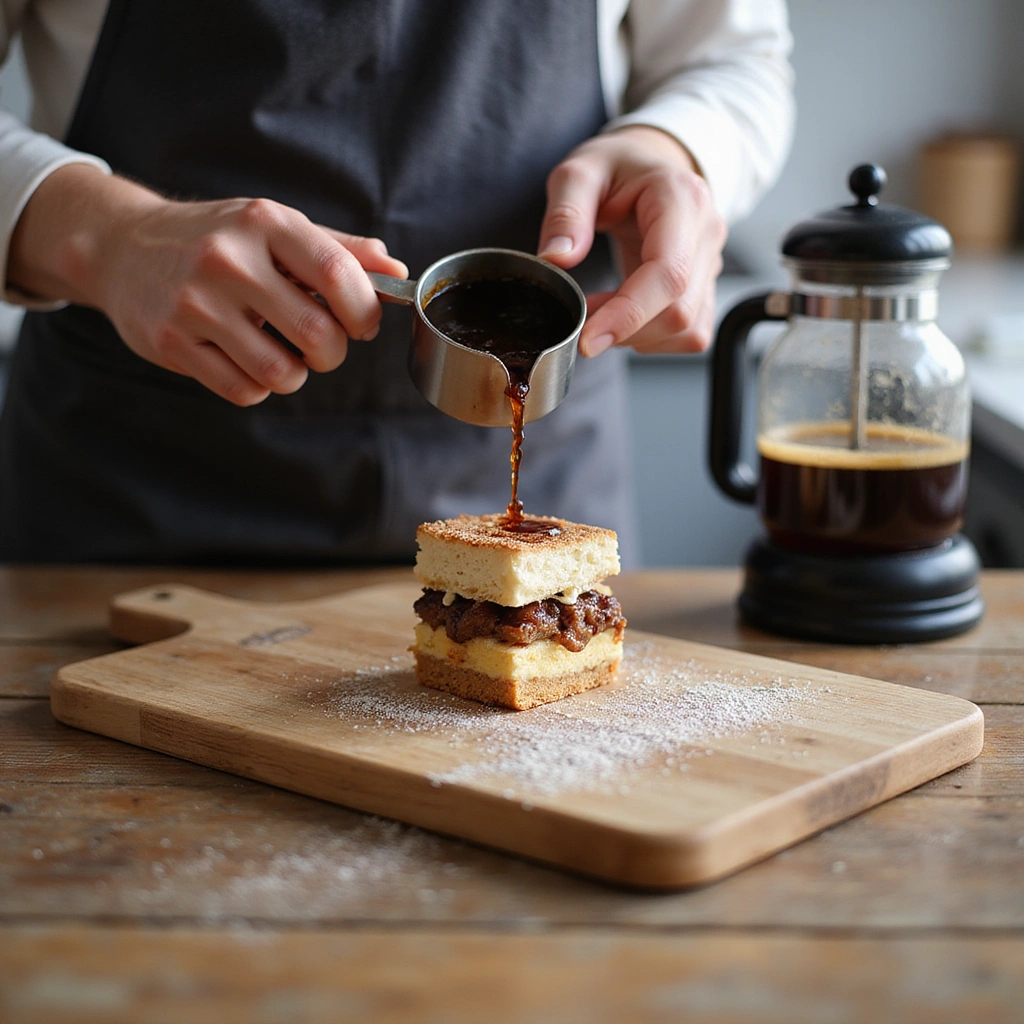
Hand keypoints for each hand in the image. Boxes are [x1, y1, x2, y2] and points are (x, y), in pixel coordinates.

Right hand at [7, 165, 406, 404]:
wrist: (121, 246)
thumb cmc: (217, 240)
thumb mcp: (275, 229)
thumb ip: (339, 250)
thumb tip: (397, 273)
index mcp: (264, 223)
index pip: (338, 275)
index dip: (365, 311)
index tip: (362, 323)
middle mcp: (228, 259)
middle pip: (317, 335)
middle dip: (333, 353)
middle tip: (322, 346)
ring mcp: (195, 303)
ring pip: (282, 373)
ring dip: (295, 375)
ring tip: (281, 354)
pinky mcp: (171, 342)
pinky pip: (243, 390)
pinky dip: (256, 386)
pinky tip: (245, 361)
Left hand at [538, 125, 725, 356]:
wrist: (649, 161)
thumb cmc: (616, 166)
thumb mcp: (579, 172)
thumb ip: (566, 212)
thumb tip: (557, 258)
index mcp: (681, 199)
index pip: (668, 274)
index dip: (629, 315)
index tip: (588, 339)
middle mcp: (706, 232)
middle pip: (679, 310)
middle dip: (626, 329)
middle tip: (582, 318)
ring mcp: (711, 261)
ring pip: (688, 329)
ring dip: (639, 337)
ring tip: (601, 314)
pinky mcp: (706, 285)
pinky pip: (691, 332)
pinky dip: (654, 338)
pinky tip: (626, 319)